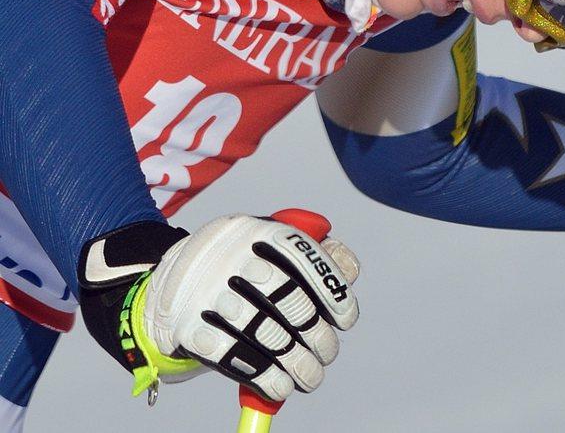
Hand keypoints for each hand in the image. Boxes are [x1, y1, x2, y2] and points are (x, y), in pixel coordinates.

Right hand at [79, 214, 358, 400]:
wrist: (164, 287)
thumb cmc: (236, 268)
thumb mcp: (266, 247)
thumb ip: (309, 252)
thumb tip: (348, 269)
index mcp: (255, 229)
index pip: (305, 257)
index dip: (333, 291)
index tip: (346, 320)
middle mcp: (229, 254)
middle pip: (288, 298)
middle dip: (317, 333)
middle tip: (328, 353)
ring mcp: (204, 290)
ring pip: (264, 331)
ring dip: (296, 362)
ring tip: (311, 376)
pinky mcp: (185, 326)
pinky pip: (233, 356)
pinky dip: (263, 376)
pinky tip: (280, 386)